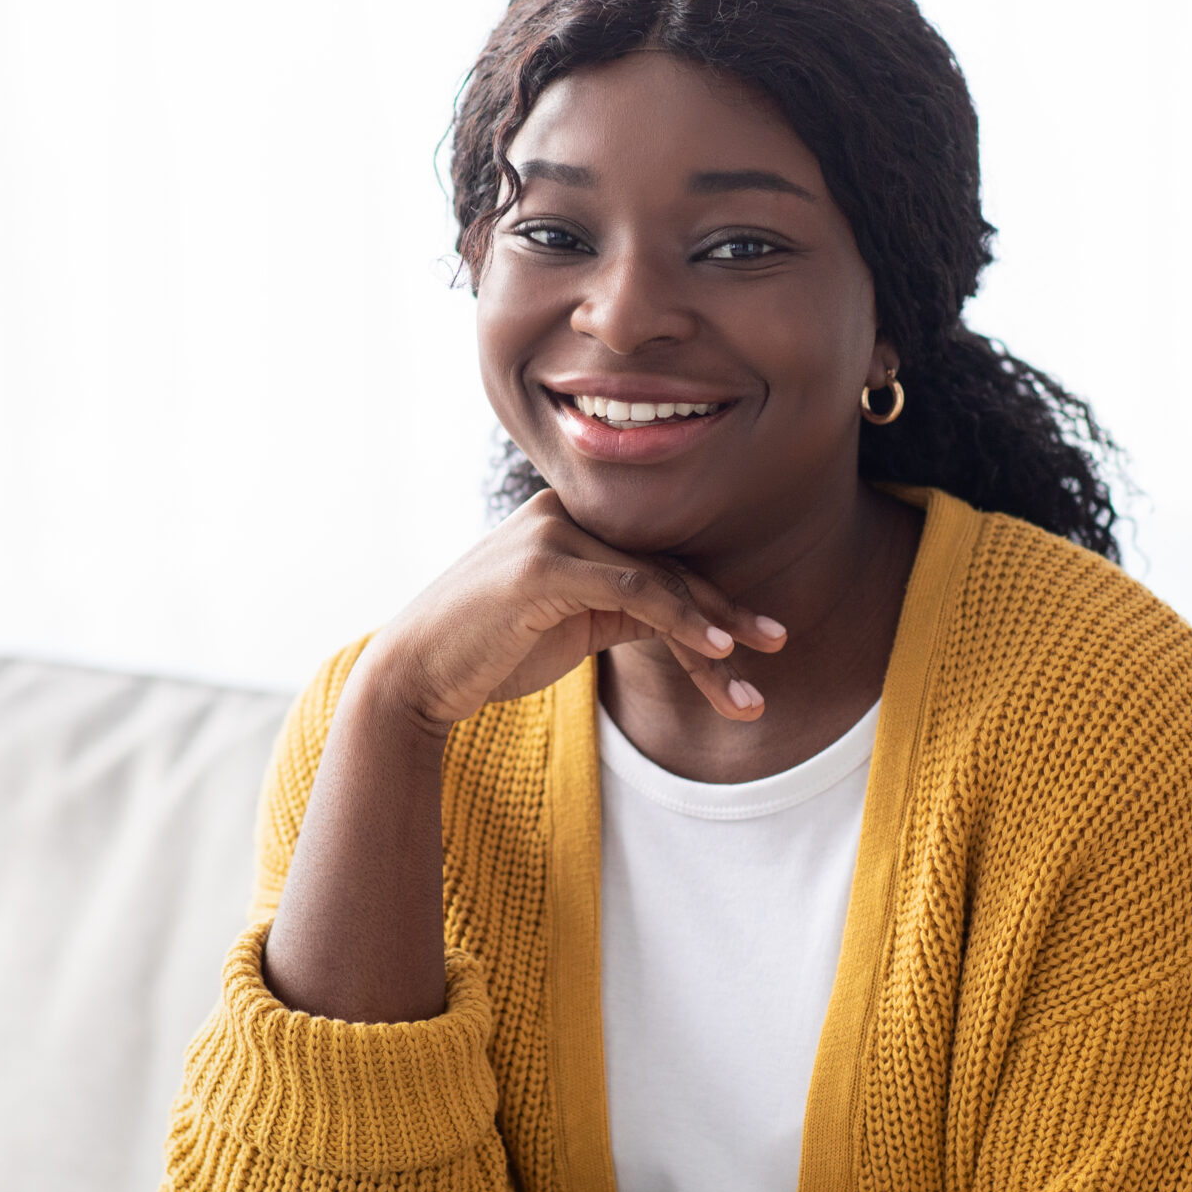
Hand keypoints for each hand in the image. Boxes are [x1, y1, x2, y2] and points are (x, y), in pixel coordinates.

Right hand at [361, 490, 787, 731]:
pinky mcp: (545, 566)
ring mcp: (553, 534)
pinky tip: (718, 649)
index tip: (759, 635)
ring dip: (715, 631)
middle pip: (666, 566)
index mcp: (568, 523)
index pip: (655, 561)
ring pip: (660, 581)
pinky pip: (635, 590)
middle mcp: (563, 516)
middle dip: (727, 612)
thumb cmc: (486, 655)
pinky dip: (682, 619)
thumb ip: (618, 610)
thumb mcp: (567, 627)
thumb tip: (681, 622)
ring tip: (752, 674)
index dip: (711, 599)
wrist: (413, 676)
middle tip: (779, 642)